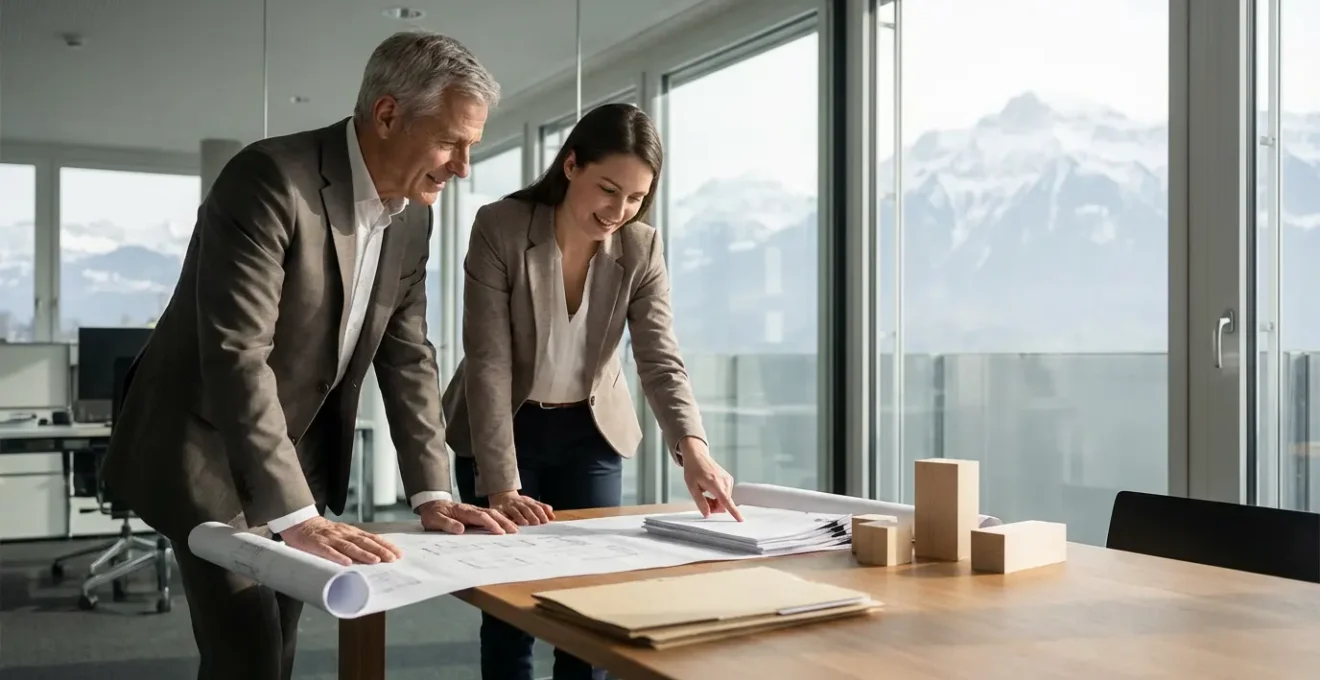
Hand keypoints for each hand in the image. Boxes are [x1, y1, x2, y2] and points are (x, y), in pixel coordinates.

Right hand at [279, 516, 402, 566]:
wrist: (300, 524)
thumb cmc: (324, 534)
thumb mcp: (342, 535)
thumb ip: (355, 544)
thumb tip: (375, 556)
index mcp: (351, 532)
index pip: (372, 538)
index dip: (385, 545)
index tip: (398, 554)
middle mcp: (344, 534)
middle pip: (364, 542)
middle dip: (380, 550)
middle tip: (392, 559)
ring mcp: (331, 539)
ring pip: (349, 546)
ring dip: (363, 554)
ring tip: (375, 561)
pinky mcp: (317, 544)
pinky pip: (328, 551)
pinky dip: (338, 557)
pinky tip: (346, 563)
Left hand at [418, 500, 518, 534]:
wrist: (431, 505)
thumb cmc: (433, 514)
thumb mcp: (434, 520)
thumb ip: (447, 524)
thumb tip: (461, 529)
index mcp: (463, 511)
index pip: (480, 516)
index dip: (490, 524)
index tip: (499, 532)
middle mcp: (471, 510)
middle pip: (491, 514)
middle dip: (503, 522)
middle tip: (514, 531)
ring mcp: (474, 512)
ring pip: (492, 514)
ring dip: (504, 521)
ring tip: (514, 530)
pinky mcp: (474, 515)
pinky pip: (489, 517)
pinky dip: (499, 521)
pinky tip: (505, 527)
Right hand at [489, 491, 555, 525]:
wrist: (502, 496)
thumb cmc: (519, 503)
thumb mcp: (530, 503)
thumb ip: (542, 508)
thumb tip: (552, 516)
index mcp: (527, 501)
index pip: (536, 506)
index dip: (541, 513)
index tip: (545, 520)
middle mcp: (518, 503)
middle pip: (526, 508)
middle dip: (532, 515)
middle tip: (536, 522)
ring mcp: (508, 506)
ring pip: (515, 511)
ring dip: (520, 517)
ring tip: (525, 523)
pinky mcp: (498, 509)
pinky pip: (502, 515)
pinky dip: (506, 519)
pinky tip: (509, 524)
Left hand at [680, 438, 742, 520]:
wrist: (697, 456)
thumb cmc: (693, 470)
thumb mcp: (691, 487)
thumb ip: (700, 502)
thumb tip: (707, 514)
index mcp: (715, 483)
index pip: (726, 500)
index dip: (733, 511)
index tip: (740, 519)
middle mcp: (725, 481)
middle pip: (724, 503)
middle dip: (715, 506)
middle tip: (703, 501)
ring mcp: (728, 480)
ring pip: (725, 500)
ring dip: (716, 502)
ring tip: (705, 494)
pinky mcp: (729, 479)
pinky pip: (726, 494)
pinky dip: (719, 496)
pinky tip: (711, 490)